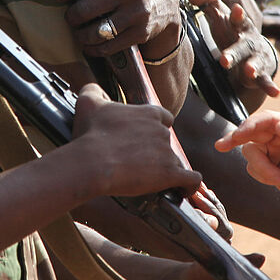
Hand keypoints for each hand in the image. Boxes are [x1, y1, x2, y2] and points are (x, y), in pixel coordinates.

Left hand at [57, 0, 180, 56]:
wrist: (168, 0)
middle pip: (86, 9)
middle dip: (71, 16)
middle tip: (70, 16)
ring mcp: (138, 12)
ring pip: (97, 31)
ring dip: (81, 35)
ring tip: (77, 32)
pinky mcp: (142, 32)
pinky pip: (110, 46)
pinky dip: (95, 48)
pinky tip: (89, 44)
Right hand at [68, 84, 200, 197]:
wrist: (92, 162)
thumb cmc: (90, 134)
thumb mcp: (88, 104)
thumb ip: (92, 90)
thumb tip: (92, 87)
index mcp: (149, 113)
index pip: (164, 117)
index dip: (156, 128)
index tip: (145, 138)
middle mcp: (162, 131)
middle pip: (167, 141)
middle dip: (157, 151)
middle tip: (139, 162)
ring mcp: (167, 153)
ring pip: (176, 162)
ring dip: (167, 170)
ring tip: (151, 181)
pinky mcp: (170, 174)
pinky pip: (191, 180)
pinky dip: (189, 186)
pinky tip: (182, 191)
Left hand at [187, 0, 278, 103]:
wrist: (255, 48)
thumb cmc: (231, 28)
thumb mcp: (220, 15)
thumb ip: (206, 1)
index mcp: (239, 25)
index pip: (237, 19)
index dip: (237, 16)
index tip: (235, 11)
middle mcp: (249, 40)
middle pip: (242, 46)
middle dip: (234, 52)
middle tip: (224, 60)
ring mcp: (255, 56)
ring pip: (254, 63)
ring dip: (252, 67)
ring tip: (249, 71)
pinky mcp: (260, 72)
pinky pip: (265, 80)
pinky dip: (270, 86)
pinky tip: (276, 93)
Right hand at [214, 110, 279, 199]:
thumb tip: (279, 126)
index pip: (266, 119)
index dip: (250, 125)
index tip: (238, 135)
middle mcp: (279, 133)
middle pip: (250, 130)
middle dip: (236, 138)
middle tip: (221, 146)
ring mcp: (270, 148)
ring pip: (250, 151)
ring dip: (262, 168)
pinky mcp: (265, 163)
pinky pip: (252, 167)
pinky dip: (263, 176)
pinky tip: (279, 180)